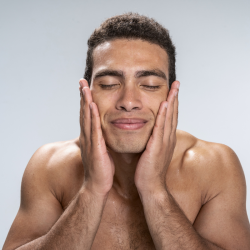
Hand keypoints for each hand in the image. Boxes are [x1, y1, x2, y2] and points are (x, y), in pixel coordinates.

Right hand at [79, 79, 114, 195]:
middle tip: (81, 81)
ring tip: (85, 87)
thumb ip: (100, 140)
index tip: (86, 88)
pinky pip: (94, 129)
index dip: (85, 101)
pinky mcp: (95, 147)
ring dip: (85, 102)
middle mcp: (87, 137)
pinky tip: (91, 105)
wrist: (98, 185)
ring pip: (87, 118)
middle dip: (82, 96)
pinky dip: (92, 116)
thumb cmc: (101, 169)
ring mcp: (90, 141)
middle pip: (83, 113)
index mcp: (90, 137)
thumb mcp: (101, 151)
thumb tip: (103, 133)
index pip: (86, 116)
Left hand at [134, 81, 179, 194]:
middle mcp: (168, 138)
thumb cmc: (149, 170)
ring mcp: (164, 142)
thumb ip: (154, 140)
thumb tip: (151, 133)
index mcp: (166, 139)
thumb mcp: (153, 152)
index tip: (172, 90)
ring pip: (169, 118)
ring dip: (172, 102)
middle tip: (176, 83)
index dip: (173, 103)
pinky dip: (164, 115)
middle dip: (175, 97)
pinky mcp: (157, 147)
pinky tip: (165, 104)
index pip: (171, 117)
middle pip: (173, 114)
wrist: (151, 186)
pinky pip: (160, 128)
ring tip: (173, 88)